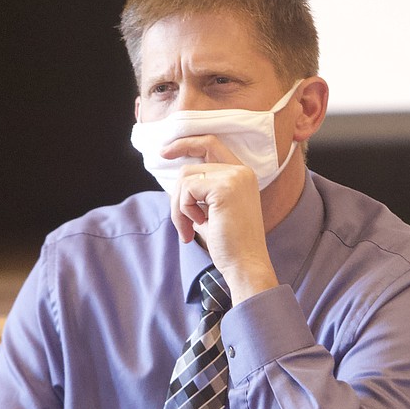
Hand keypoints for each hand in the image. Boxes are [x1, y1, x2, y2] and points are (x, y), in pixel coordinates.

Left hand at [164, 135, 277, 302]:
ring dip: (179, 208)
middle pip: (190, 168)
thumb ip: (198, 193)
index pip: (210, 144)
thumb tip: (175, 185)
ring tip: (188, 230)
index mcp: (241, 174)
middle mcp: (241, 171)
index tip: (163, 153)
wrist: (245, 265)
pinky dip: (184, 211)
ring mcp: (235, 177)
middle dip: (177, 197)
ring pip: (185, 179)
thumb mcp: (211, 211)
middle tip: (181, 224)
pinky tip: (198, 226)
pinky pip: (187, 190)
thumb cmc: (228, 245)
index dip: (185, 144)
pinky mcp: (225, 188)